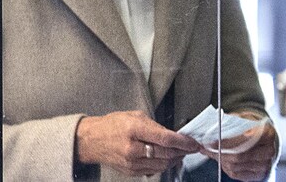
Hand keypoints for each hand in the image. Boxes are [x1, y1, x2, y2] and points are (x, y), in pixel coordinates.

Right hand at [76, 110, 200, 176]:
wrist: (92, 140)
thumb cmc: (112, 125)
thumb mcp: (134, 116)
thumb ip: (155, 126)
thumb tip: (172, 135)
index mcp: (134, 129)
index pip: (166, 139)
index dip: (183, 142)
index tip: (193, 143)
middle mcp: (133, 148)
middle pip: (166, 154)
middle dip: (182, 151)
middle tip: (189, 148)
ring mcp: (131, 162)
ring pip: (162, 164)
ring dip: (175, 159)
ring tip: (180, 153)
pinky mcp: (131, 171)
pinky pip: (153, 170)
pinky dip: (164, 165)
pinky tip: (168, 159)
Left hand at [201, 115, 277, 180]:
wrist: (263, 138)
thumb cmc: (251, 126)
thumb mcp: (242, 119)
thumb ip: (229, 124)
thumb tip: (211, 131)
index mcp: (267, 133)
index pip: (244, 140)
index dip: (225, 142)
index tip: (210, 141)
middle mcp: (269, 151)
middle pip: (238, 156)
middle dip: (219, 152)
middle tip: (206, 147)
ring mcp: (265, 165)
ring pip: (235, 166)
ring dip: (220, 159)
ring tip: (212, 151)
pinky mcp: (258, 175)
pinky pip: (236, 174)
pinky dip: (225, 166)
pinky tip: (221, 158)